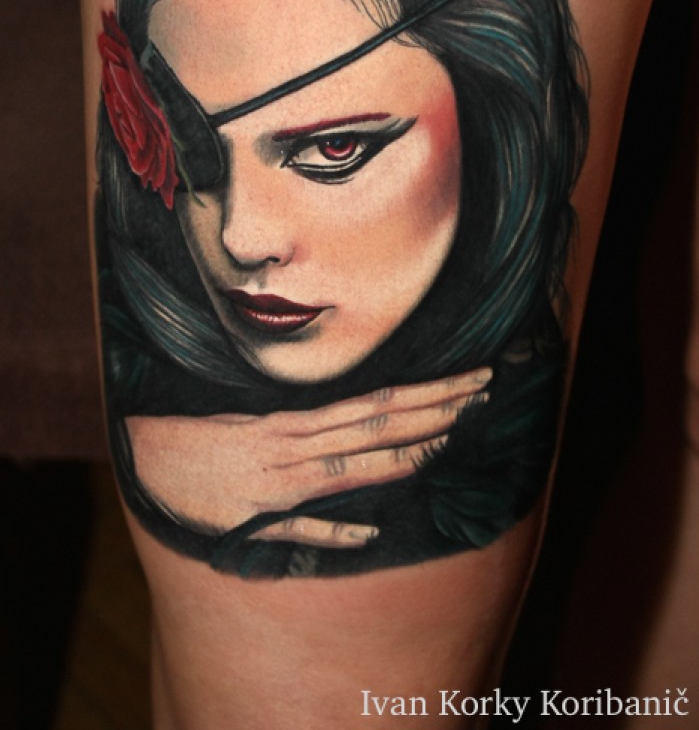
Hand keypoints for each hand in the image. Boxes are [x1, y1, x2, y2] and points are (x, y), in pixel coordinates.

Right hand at [126, 367, 490, 545]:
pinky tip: (369, 536)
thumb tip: (349, 434)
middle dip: (435, 406)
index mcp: (300, 420)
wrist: (148, 456)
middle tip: (484, 387)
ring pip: (351, 463)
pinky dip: (332, 531)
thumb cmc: (206, 439)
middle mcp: (298, 444)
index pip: (378, 401)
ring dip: (404, 451)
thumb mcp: (259, 426)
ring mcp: (280, 480)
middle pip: (379, 421)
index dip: (428, 393)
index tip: (471, 381)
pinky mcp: (255, 516)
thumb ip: (308, 434)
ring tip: (455, 434)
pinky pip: (298, 528)